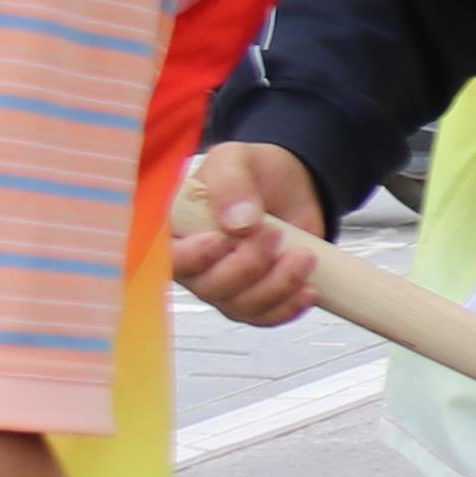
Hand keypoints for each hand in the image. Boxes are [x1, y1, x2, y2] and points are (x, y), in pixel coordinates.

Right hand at [169, 143, 327, 324]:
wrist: (292, 185)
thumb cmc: (254, 171)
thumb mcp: (236, 160)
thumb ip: (231, 183)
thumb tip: (239, 222)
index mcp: (176, 232)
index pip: (167, 259)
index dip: (192, 258)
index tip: (221, 240)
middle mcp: (196, 265)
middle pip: (208, 288)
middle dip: (247, 266)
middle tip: (274, 233)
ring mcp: (225, 285)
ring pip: (241, 306)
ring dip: (276, 286)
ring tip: (303, 255)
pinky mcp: (256, 296)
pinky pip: (265, 316)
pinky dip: (289, 306)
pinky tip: (308, 288)